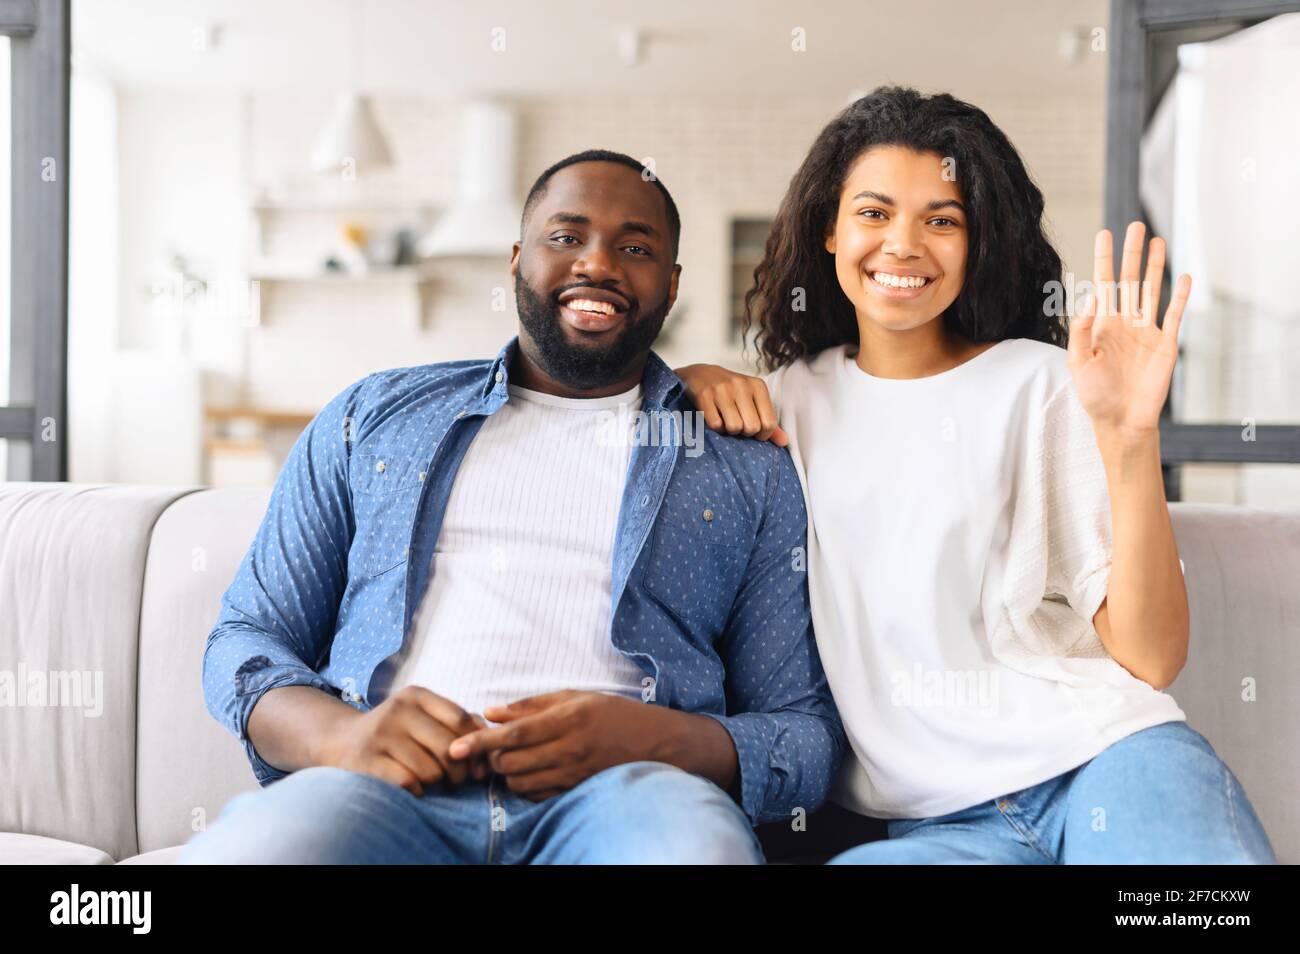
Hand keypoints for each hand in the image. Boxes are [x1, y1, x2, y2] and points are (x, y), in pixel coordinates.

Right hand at [319, 686, 490, 796]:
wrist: (341, 741)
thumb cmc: (397, 732)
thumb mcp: (423, 717)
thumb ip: (459, 724)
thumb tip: (489, 746)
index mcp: (416, 695)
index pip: (461, 719)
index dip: (475, 745)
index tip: (477, 763)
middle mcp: (398, 710)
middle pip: (449, 747)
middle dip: (459, 770)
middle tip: (457, 780)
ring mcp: (381, 735)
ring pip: (431, 770)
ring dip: (436, 782)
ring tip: (430, 780)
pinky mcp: (367, 760)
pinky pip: (409, 783)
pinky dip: (417, 791)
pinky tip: (413, 788)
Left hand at [447, 690, 678, 801]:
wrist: (654, 742)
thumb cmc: (613, 713)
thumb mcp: (575, 696)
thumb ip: (532, 705)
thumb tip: (492, 712)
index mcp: (567, 719)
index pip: (513, 735)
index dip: (479, 741)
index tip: (454, 747)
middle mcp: (568, 749)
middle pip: (510, 762)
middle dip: (491, 756)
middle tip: (492, 745)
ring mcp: (572, 773)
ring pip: (518, 781)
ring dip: (505, 771)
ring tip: (510, 757)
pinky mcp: (574, 789)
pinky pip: (535, 795)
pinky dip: (522, 785)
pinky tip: (528, 771)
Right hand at [675, 364, 788, 445]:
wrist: (701, 375)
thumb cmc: (731, 392)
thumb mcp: (753, 402)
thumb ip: (769, 422)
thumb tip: (784, 442)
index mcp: (758, 386)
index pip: (769, 423)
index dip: (762, 434)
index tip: (754, 430)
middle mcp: (741, 385)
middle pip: (751, 428)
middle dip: (744, 432)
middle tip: (738, 424)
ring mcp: (722, 389)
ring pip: (734, 427)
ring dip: (729, 430)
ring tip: (726, 420)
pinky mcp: (705, 395)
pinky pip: (715, 425)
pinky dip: (715, 427)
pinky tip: (715, 417)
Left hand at [1068, 222, 1191, 439]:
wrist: (1121, 421)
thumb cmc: (1095, 396)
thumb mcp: (1079, 363)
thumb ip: (1082, 330)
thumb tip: (1091, 296)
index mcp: (1101, 325)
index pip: (1102, 284)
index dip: (1103, 259)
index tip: (1104, 234)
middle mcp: (1124, 323)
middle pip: (1129, 280)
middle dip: (1131, 253)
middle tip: (1135, 225)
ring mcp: (1146, 332)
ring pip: (1151, 290)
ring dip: (1155, 266)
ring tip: (1157, 240)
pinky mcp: (1166, 344)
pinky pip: (1174, 315)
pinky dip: (1179, 296)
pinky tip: (1183, 276)